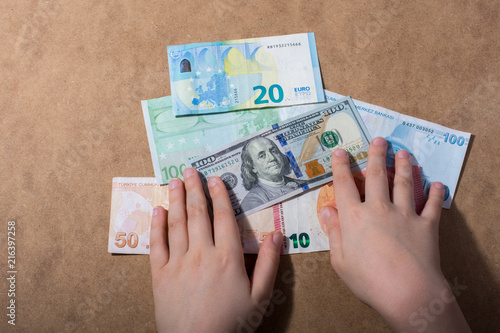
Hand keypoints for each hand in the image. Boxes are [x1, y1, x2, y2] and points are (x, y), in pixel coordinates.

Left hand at [150, 168, 282, 332]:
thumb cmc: (232, 323)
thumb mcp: (260, 297)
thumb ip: (270, 264)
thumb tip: (277, 235)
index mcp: (227, 257)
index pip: (223, 217)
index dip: (219, 195)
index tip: (215, 178)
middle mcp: (201, 253)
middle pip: (197, 214)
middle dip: (194, 189)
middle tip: (190, 170)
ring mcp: (177, 263)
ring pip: (176, 224)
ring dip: (176, 199)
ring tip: (175, 181)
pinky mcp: (159, 275)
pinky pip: (156, 245)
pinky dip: (156, 226)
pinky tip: (157, 211)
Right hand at [318, 137, 470, 331]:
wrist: (407, 292)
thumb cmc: (368, 280)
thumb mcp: (340, 261)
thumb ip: (333, 233)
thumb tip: (328, 210)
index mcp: (354, 217)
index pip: (344, 185)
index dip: (341, 167)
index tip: (341, 152)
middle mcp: (379, 209)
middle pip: (376, 176)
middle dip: (375, 155)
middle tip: (378, 139)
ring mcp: (404, 214)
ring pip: (404, 183)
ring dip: (403, 166)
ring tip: (403, 153)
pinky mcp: (426, 224)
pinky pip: (432, 205)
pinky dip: (435, 194)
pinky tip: (438, 184)